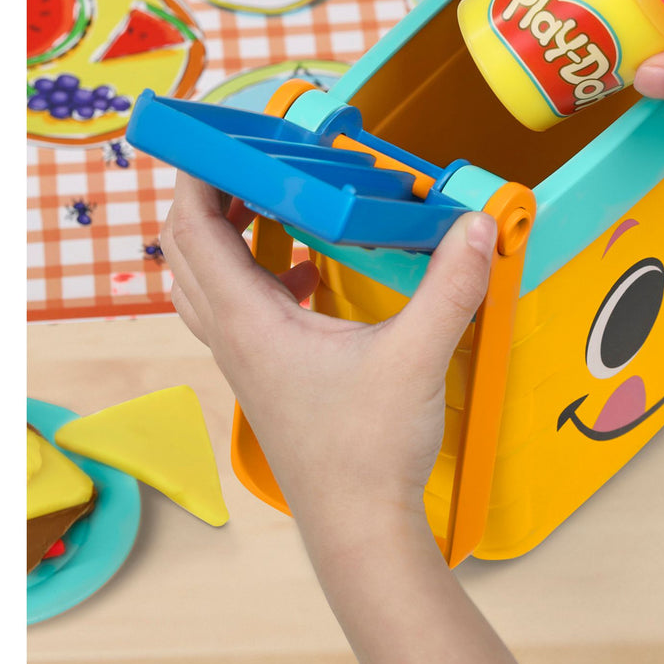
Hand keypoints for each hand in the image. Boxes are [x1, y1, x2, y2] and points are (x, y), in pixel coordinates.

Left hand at [161, 175, 562, 663]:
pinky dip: (256, 275)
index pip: (193, 229)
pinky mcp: (267, 376)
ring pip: (205, 282)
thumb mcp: (418, 355)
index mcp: (249, 320)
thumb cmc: (368, 451)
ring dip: (225, 235)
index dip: (197, 174)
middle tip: (251, 160)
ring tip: (272, 202)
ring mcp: (245, 360)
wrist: (359, 527)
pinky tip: (308, 273)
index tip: (225, 135)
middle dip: (207, 196)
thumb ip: (451, 286)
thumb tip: (479, 224)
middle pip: (185, 249)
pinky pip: (238, 310)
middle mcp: (234, 337)